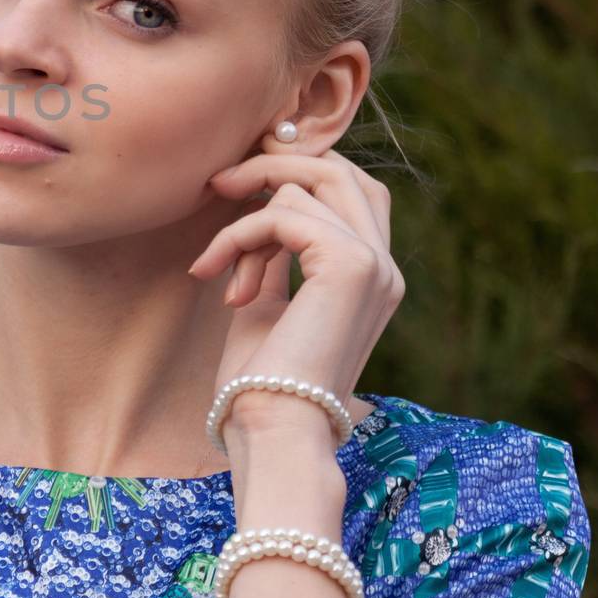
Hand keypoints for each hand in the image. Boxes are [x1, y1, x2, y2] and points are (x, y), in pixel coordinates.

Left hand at [187, 148, 404, 441]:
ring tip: (219, 270)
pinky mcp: (349, 265)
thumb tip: (259, 204)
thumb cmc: (261, 381)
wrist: (274, 431)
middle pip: (339, 171)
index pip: (354, 190)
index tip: (241, 182)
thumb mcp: (268, 302)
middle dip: (272, 166)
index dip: (300, 170)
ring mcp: (375, 264)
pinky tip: (212, 274)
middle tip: (219, 183)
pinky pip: (281, 214)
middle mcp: (386, 267)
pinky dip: (237, 237)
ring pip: (305, 187)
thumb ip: (276, 254)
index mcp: (375, 277)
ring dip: (244, 222)